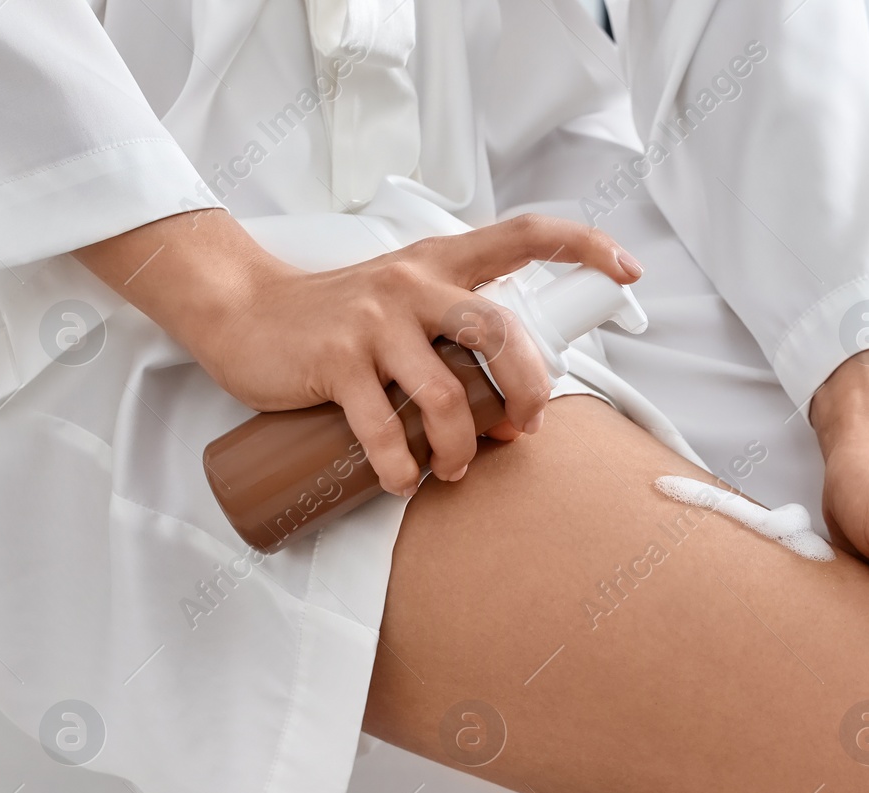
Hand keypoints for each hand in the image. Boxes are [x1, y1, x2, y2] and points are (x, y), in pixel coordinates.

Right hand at [74, 209, 642, 494]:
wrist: (242, 311)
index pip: (523, 235)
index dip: (583, 247)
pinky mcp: (336, 361)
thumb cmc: (332, 318)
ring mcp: (374, 320)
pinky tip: (402, 481)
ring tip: (455, 470)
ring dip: (463, 446)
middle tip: (522, 428)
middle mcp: (413, 283)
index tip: (627, 270)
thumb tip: (504, 404)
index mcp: (439, 263)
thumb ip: (449, 332)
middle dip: (528, 391)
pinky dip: (401, 466)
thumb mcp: (400, 304)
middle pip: (500, 332)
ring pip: (448, 392)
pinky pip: (385, 426)